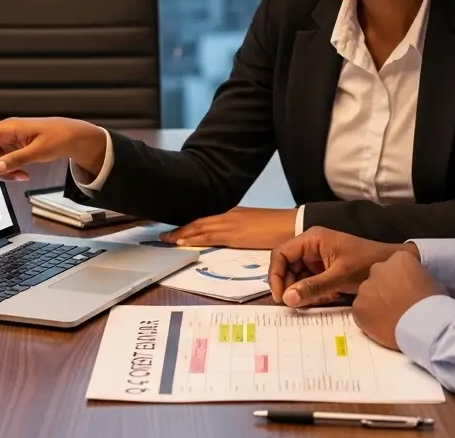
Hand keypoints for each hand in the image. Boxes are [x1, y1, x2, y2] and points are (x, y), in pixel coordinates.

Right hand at [0, 117, 105, 182]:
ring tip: (23, 176)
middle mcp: (5, 134)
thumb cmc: (58, 137)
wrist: (73, 137)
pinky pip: (2, 163)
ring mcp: (8, 142)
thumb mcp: (38, 151)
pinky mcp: (13, 150)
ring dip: (4, 172)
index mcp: (9, 128)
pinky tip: (24, 174)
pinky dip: (10, 171)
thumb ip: (16, 160)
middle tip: (15, 176)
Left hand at [161, 207, 295, 248]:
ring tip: (167, 239)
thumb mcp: (253, 225)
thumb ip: (239, 229)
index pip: (205, 218)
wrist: (291, 224)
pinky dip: (194, 238)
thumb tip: (230, 237)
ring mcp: (230, 223)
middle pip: (198, 221)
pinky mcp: (234, 234)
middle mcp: (228, 215)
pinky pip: (209, 236)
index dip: (189, 224)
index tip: (175, 229)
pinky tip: (183, 241)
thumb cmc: (276, 227)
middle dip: (180, 229)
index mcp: (233, 213)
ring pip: (200, 227)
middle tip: (163, 235)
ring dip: (182, 234)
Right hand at [269, 226, 417, 307]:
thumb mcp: (339, 276)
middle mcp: (311, 247)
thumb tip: (287, 299)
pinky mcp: (324, 271)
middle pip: (287, 267)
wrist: (392, 265)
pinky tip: (326, 298)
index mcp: (312, 239)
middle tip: (296, 305)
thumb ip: (312, 287)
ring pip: (297, 278)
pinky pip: (309, 283)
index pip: (281, 254)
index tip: (280, 297)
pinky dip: (313, 294)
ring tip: (315, 301)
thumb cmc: (367, 263)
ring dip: (302, 292)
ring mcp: (317, 259)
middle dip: (290, 286)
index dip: (276, 275)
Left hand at [352, 250, 446, 350]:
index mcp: (399, 258)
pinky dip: (368, 317)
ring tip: (389, 316)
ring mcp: (366, 288)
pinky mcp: (358, 308)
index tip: (405, 289)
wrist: (425, 327)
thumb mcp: (433, 283)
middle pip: (378, 276)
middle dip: (384, 287)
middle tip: (395, 302)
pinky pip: (360, 311)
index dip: (399, 278)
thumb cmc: (434, 306)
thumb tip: (417, 286)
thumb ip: (417, 279)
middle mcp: (379, 269)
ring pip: (367, 294)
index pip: (395, 264)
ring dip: (375, 302)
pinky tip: (382, 325)